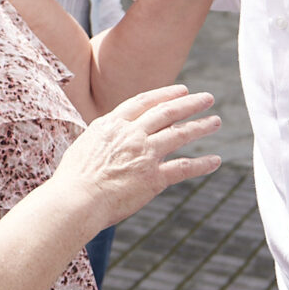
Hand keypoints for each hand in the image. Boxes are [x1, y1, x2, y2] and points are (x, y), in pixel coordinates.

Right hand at [51, 84, 221, 232]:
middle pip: (167, 112)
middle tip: (207, 98)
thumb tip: (109, 134)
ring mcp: (144, 154)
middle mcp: (131, 134)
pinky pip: (184, 168)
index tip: (182, 90)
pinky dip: (202, 164)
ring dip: (201, 126)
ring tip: (215, 122)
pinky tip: (215, 161)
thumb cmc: (73, 178)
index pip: (144, 102)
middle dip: (190, 103)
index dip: (165, 94)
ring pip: (180, 134)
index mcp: (112, 124)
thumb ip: (103, 136)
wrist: (76, 199)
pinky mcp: (153, 178)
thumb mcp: (84, 145)